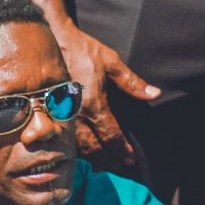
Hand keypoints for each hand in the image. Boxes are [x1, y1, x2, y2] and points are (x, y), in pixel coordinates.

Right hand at [53, 14, 159, 171]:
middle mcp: (76, 115)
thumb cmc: (83, 50)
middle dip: (109, 160)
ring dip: (93, 159)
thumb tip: (154, 94)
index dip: (122, 149)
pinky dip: (76, 151)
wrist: (52, 39)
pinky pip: (64, 140)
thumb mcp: (111, 62)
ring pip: (78, 148)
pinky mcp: (51, 114)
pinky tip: (83, 154)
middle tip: (120, 166)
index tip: (130, 158)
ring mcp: (61, 116)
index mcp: (94, 104)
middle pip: (94, 149)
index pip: (111, 136)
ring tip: (105, 164)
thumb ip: (132, 83)